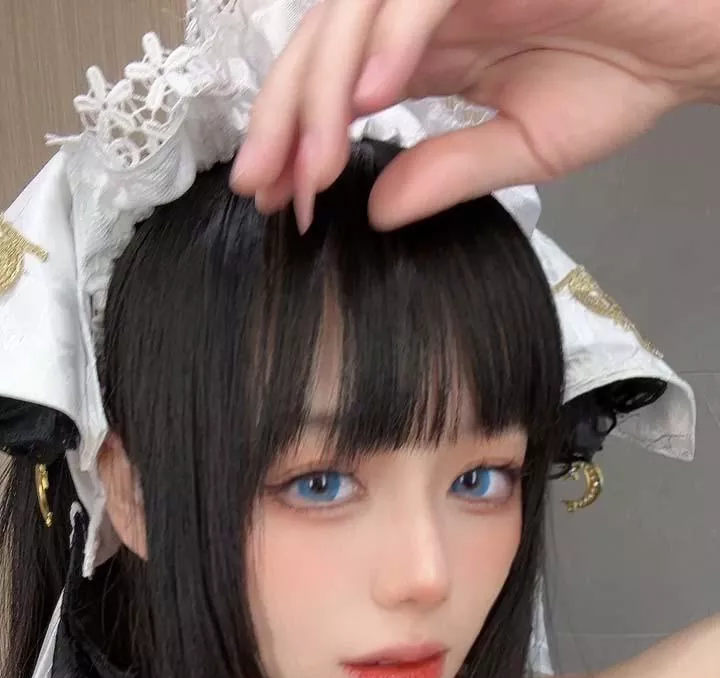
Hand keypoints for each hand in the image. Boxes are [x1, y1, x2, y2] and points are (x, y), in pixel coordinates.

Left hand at [229, 0, 719, 229]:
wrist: (700, 34)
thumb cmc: (630, 67)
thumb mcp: (525, 146)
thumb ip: (448, 171)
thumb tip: (378, 212)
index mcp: (429, 46)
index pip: (341, 85)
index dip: (301, 137)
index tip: (280, 198)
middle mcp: (425, 5)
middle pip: (326, 45)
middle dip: (285, 117)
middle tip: (263, 186)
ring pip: (355, 13)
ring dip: (325, 90)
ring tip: (312, 164)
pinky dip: (391, 39)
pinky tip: (374, 102)